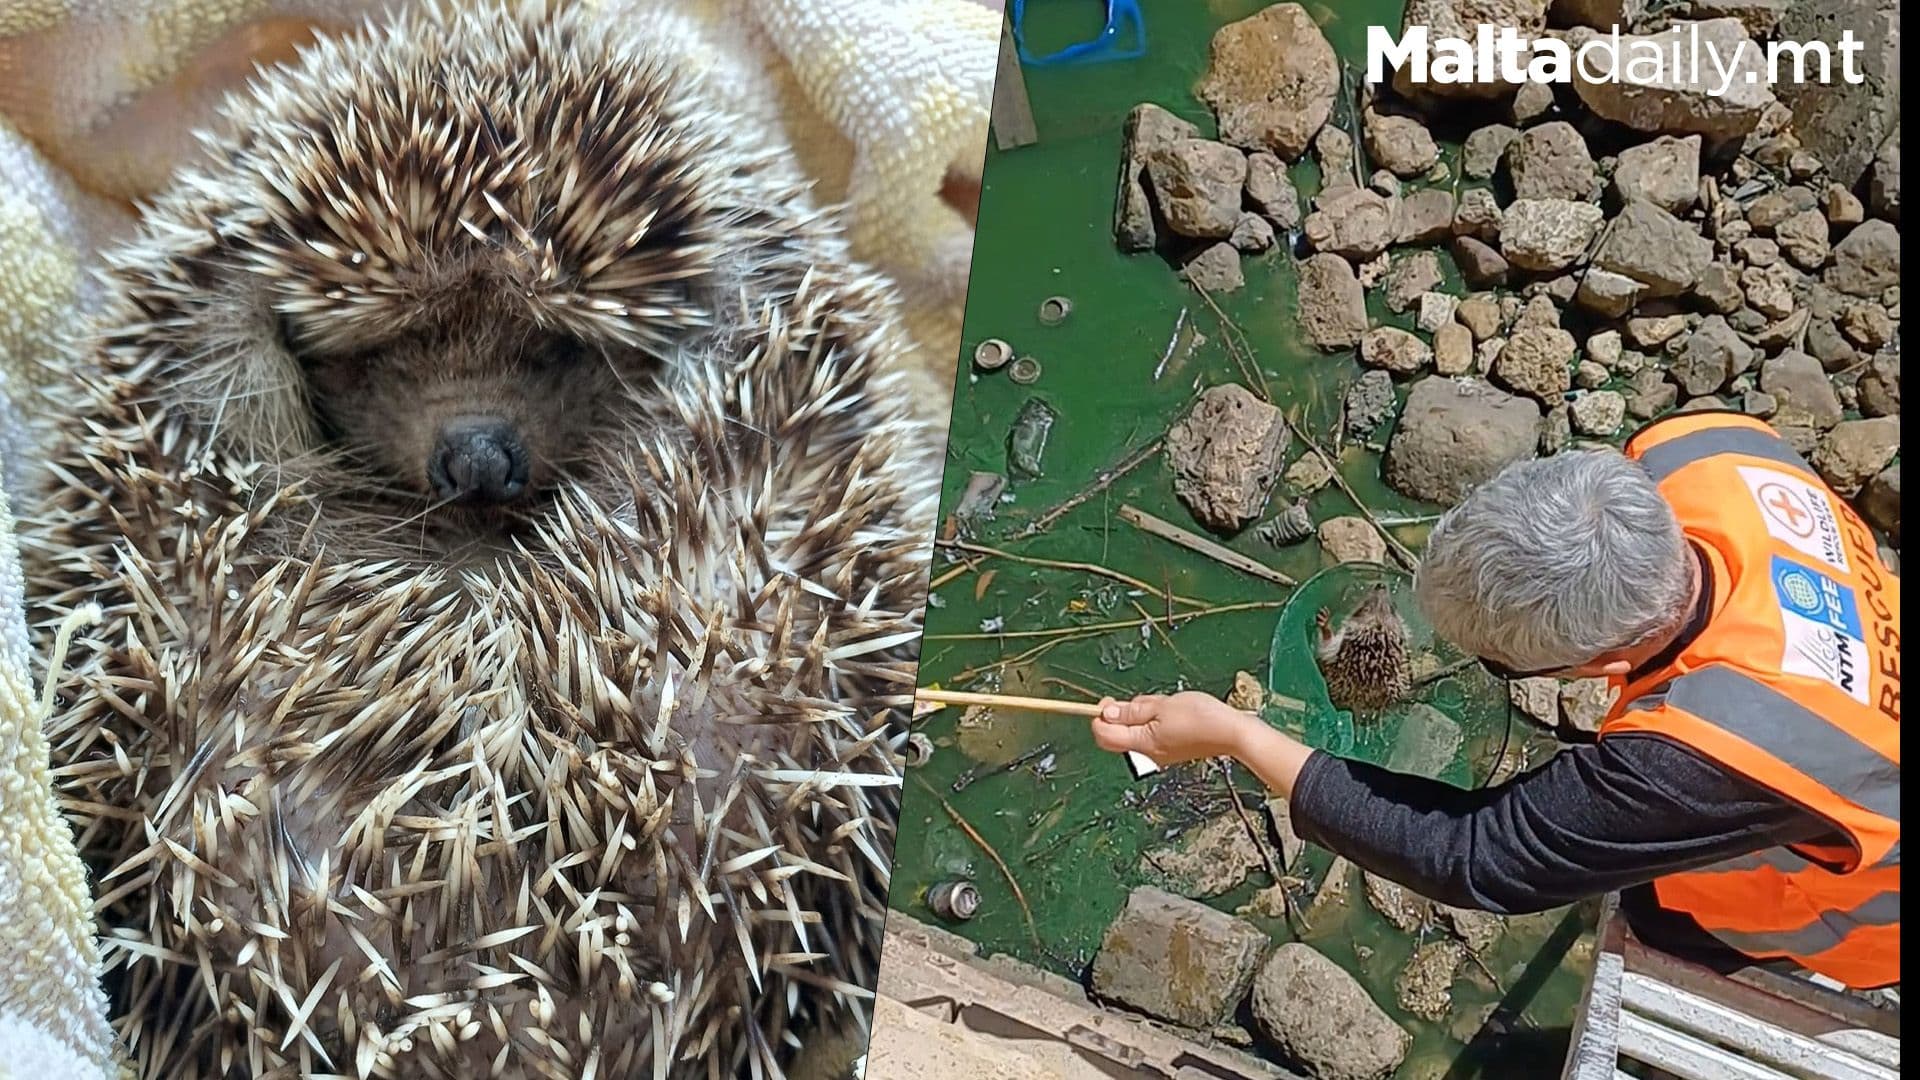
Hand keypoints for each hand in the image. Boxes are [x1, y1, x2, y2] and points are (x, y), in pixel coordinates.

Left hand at [1091, 691, 1254, 766]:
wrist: (1232, 733)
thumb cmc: (1202, 717)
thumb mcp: (1162, 705)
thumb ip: (1132, 710)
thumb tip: (1107, 714)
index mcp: (1142, 743)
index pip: (1104, 735)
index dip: (1099, 716)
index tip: (1108, 701)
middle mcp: (1148, 753)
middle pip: (1117, 736)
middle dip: (1119, 716)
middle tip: (1137, 701)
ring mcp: (1160, 753)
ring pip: (1135, 733)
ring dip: (1139, 716)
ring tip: (1162, 704)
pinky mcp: (1171, 749)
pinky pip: (1151, 734)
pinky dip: (1153, 722)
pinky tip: (1171, 712)